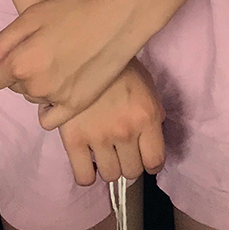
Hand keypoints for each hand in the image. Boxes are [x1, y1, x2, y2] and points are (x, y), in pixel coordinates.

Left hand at [0, 0, 134, 127]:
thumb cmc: (75, 10)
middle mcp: (35, 86)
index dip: (1, 67)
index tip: (17, 56)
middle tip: (46, 52)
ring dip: (40, 85)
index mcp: (21, 63)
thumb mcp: (33, 15)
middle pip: (16, 88)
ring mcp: (57, 98)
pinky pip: (50, 119)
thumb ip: (4, 41)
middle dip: (24, 74)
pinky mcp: (77, 105)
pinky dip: (51, 106)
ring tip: (61, 63)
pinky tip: (62, 89)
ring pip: (35, 98)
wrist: (117, 19)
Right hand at [58, 59, 166, 187]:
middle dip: (129, 164)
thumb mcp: (147, 87)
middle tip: (122, 153)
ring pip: (110, 176)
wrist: (85, 52)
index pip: (155, 161)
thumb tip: (154, 135)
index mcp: (147, 117)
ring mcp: (99, 137)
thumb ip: (153, 113)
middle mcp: (125, 132)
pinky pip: (84, 176)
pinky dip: (87, 175)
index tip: (145, 159)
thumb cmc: (120, 69)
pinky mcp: (74, 140)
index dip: (151, 163)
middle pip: (132, 171)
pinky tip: (88, 162)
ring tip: (105, 155)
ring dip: (110, 168)